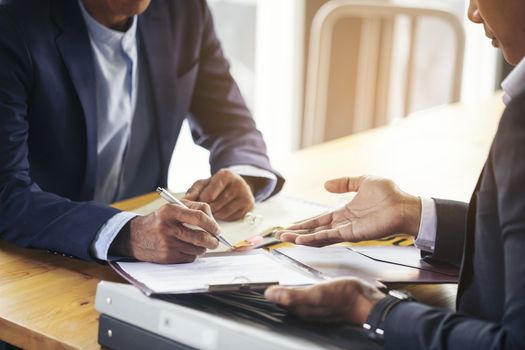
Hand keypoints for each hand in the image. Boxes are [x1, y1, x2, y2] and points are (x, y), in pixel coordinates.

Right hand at [110, 200, 219, 262]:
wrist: (135, 237)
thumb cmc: (160, 220)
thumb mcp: (173, 207)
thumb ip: (195, 208)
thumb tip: (214, 222)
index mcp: (170, 211)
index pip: (199, 217)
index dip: (212, 225)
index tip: (217, 229)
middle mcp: (168, 227)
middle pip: (201, 237)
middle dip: (213, 241)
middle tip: (215, 241)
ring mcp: (167, 244)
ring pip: (198, 249)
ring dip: (203, 248)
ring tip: (199, 243)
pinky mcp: (167, 257)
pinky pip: (190, 258)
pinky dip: (193, 254)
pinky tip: (187, 248)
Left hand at [184, 169, 254, 220]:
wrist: (237, 186)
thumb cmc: (217, 185)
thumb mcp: (204, 183)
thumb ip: (194, 191)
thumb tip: (184, 201)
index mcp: (226, 175)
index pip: (208, 195)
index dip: (201, 201)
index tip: (199, 202)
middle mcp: (238, 184)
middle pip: (215, 205)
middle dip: (207, 209)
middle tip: (204, 209)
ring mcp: (246, 196)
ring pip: (223, 213)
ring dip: (214, 214)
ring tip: (213, 209)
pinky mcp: (249, 207)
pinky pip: (231, 218)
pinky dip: (224, 217)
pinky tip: (222, 211)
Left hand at [265, 278, 384, 323]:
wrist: (367, 301)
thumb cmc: (345, 297)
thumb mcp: (317, 293)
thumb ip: (293, 295)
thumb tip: (270, 294)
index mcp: (301, 310)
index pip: (277, 302)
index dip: (267, 293)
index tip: (255, 283)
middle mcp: (306, 310)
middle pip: (283, 301)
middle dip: (273, 291)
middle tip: (262, 278)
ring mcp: (315, 306)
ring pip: (293, 298)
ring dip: (284, 289)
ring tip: (275, 278)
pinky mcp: (323, 300)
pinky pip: (304, 294)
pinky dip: (297, 288)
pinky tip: (298, 281)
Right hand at [277, 176, 420, 245]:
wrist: (404, 205)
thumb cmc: (389, 194)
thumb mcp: (362, 182)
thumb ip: (344, 183)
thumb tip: (326, 184)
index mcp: (344, 213)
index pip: (319, 220)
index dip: (304, 224)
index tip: (290, 227)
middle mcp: (343, 224)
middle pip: (315, 231)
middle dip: (297, 234)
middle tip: (280, 236)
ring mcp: (346, 230)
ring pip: (318, 236)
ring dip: (301, 238)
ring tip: (285, 239)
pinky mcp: (352, 234)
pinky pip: (329, 237)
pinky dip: (314, 239)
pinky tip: (301, 240)